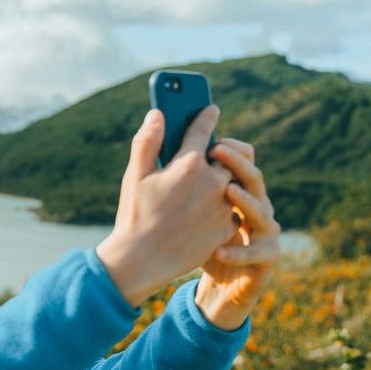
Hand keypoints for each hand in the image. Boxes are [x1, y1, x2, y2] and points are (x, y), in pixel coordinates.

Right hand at [97, 107, 237, 306]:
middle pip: (230, 155)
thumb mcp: (135, 175)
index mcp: (189, 164)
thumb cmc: (135, 215)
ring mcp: (223, 206)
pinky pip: (234, 209)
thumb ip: (146, 141)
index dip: (207, 117)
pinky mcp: (227, 227)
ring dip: (228, 178)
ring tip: (215, 180)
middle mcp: (212, 182)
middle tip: (216, 150)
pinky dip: (225, 205)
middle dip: (224, 150)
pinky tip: (211, 208)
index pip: (203, 130)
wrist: (143, 260)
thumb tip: (157, 114)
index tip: (211, 110)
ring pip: (236, 182)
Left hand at [195, 139, 280, 329]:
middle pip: (254, 180)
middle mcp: (256, 207)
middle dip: (238, 164)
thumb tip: (162, 150)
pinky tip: (218, 251)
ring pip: (262, 213)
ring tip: (228, 192)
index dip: (230, 148)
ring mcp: (264, 232)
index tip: (210, 137)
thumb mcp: (184, 210)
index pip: (242, 162)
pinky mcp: (266, 259)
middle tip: (217, 151)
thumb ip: (178, 181)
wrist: (216, 285)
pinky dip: (238, 252)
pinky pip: (256, 253)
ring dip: (246, 202)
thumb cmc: (196, 241)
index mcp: (238, 191)